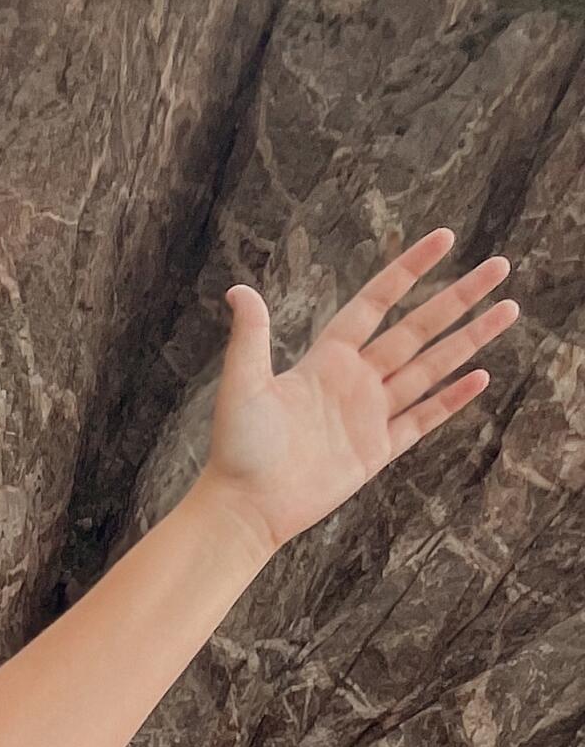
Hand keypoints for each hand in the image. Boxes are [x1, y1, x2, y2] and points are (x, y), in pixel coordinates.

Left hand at [196, 230, 517, 556]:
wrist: (246, 507)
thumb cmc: (238, 447)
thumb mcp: (242, 384)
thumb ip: (250, 337)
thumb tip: (239, 290)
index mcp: (326, 359)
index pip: (376, 303)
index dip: (409, 271)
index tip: (444, 239)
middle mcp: (355, 380)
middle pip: (418, 329)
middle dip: (458, 298)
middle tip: (499, 267)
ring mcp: (370, 415)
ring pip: (431, 368)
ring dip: (469, 340)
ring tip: (508, 310)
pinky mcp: (378, 451)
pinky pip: (423, 419)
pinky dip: (452, 399)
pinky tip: (482, 376)